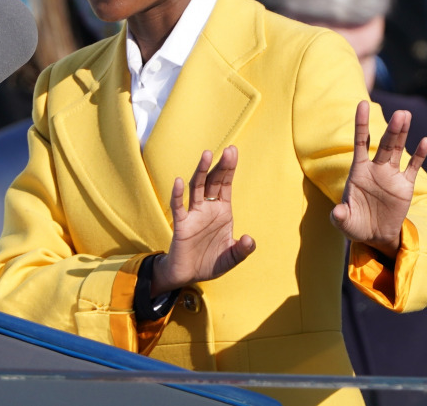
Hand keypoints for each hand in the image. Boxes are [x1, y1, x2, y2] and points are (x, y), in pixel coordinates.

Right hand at [151, 146, 255, 296]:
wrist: (188, 275)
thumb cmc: (210, 262)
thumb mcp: (231, 258)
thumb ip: (242, 250)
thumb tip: (249, 239)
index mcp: (222, 212)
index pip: (226, 185)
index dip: (229, 169)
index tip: (233, 152)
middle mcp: (208, 208)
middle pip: (213, 182)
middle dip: (221, 166)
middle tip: (228, 150)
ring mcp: (194, 215)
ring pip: (196, 188)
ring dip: (201, 171)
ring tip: (207, 154)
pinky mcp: (181, 225)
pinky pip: (179, 207)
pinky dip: (178, 195)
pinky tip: (179, 182)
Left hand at [330, 100, 426, 257]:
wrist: (374, 235)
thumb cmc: (355, 224)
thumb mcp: (345, 222)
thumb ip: (340, 216)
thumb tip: (338, 212)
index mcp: (359, 170)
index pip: (360, 141)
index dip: (361, 123)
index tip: (363, 104)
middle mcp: (376, 168)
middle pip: (385, 144)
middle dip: (392, 129)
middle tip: (400, 114)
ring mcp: (391, 176)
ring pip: (398, 150)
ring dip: (403, 134)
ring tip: (406, 116)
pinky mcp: (405, 186)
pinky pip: (414, 168)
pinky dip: (420, 156)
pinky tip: (425, 142)